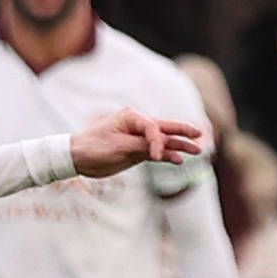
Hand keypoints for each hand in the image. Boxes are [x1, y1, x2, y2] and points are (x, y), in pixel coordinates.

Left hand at [68, 108, 208, 177]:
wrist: (76, 158)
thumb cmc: (93, 148)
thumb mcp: (119, 147)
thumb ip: (142, 146)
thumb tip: (162, 149)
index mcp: (131, 117)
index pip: (154, 128)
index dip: (158, 142)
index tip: (155, 156)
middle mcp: (137, 125)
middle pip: (165, 129)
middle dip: (183, 133)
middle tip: (200, 135)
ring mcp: (137, 138)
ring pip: (162, 141)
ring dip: (178, 146)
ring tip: (196, 150)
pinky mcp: (135, 150)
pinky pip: (155, 152)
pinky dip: (166, 156)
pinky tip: (178, 160)